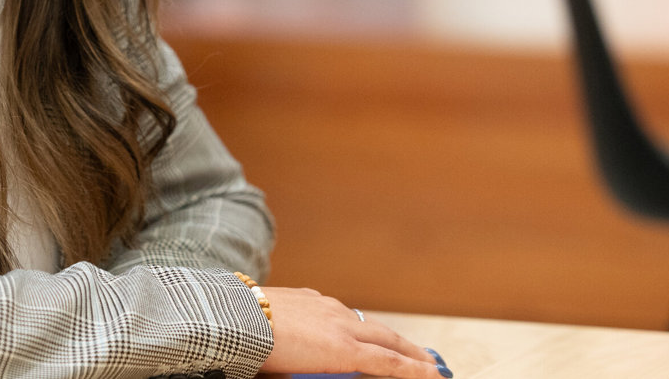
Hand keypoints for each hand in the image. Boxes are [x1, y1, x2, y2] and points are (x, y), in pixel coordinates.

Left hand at [255, 287, 448, 377]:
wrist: (231, 315)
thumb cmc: (260, 353)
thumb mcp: (295, 376)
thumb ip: (328, 373)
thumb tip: (348, 368)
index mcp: (341, 349)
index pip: (389, 362)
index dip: (415, 370)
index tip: (437, 376)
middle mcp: (339, 324)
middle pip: (387, 338)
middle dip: (413, 352)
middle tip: (432, 363)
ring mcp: (324, 307)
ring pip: (365, 321)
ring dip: (386, 334)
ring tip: (400, 344)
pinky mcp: (306, 296)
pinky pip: (338, 310)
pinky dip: (353, 321)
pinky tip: (353, 325)